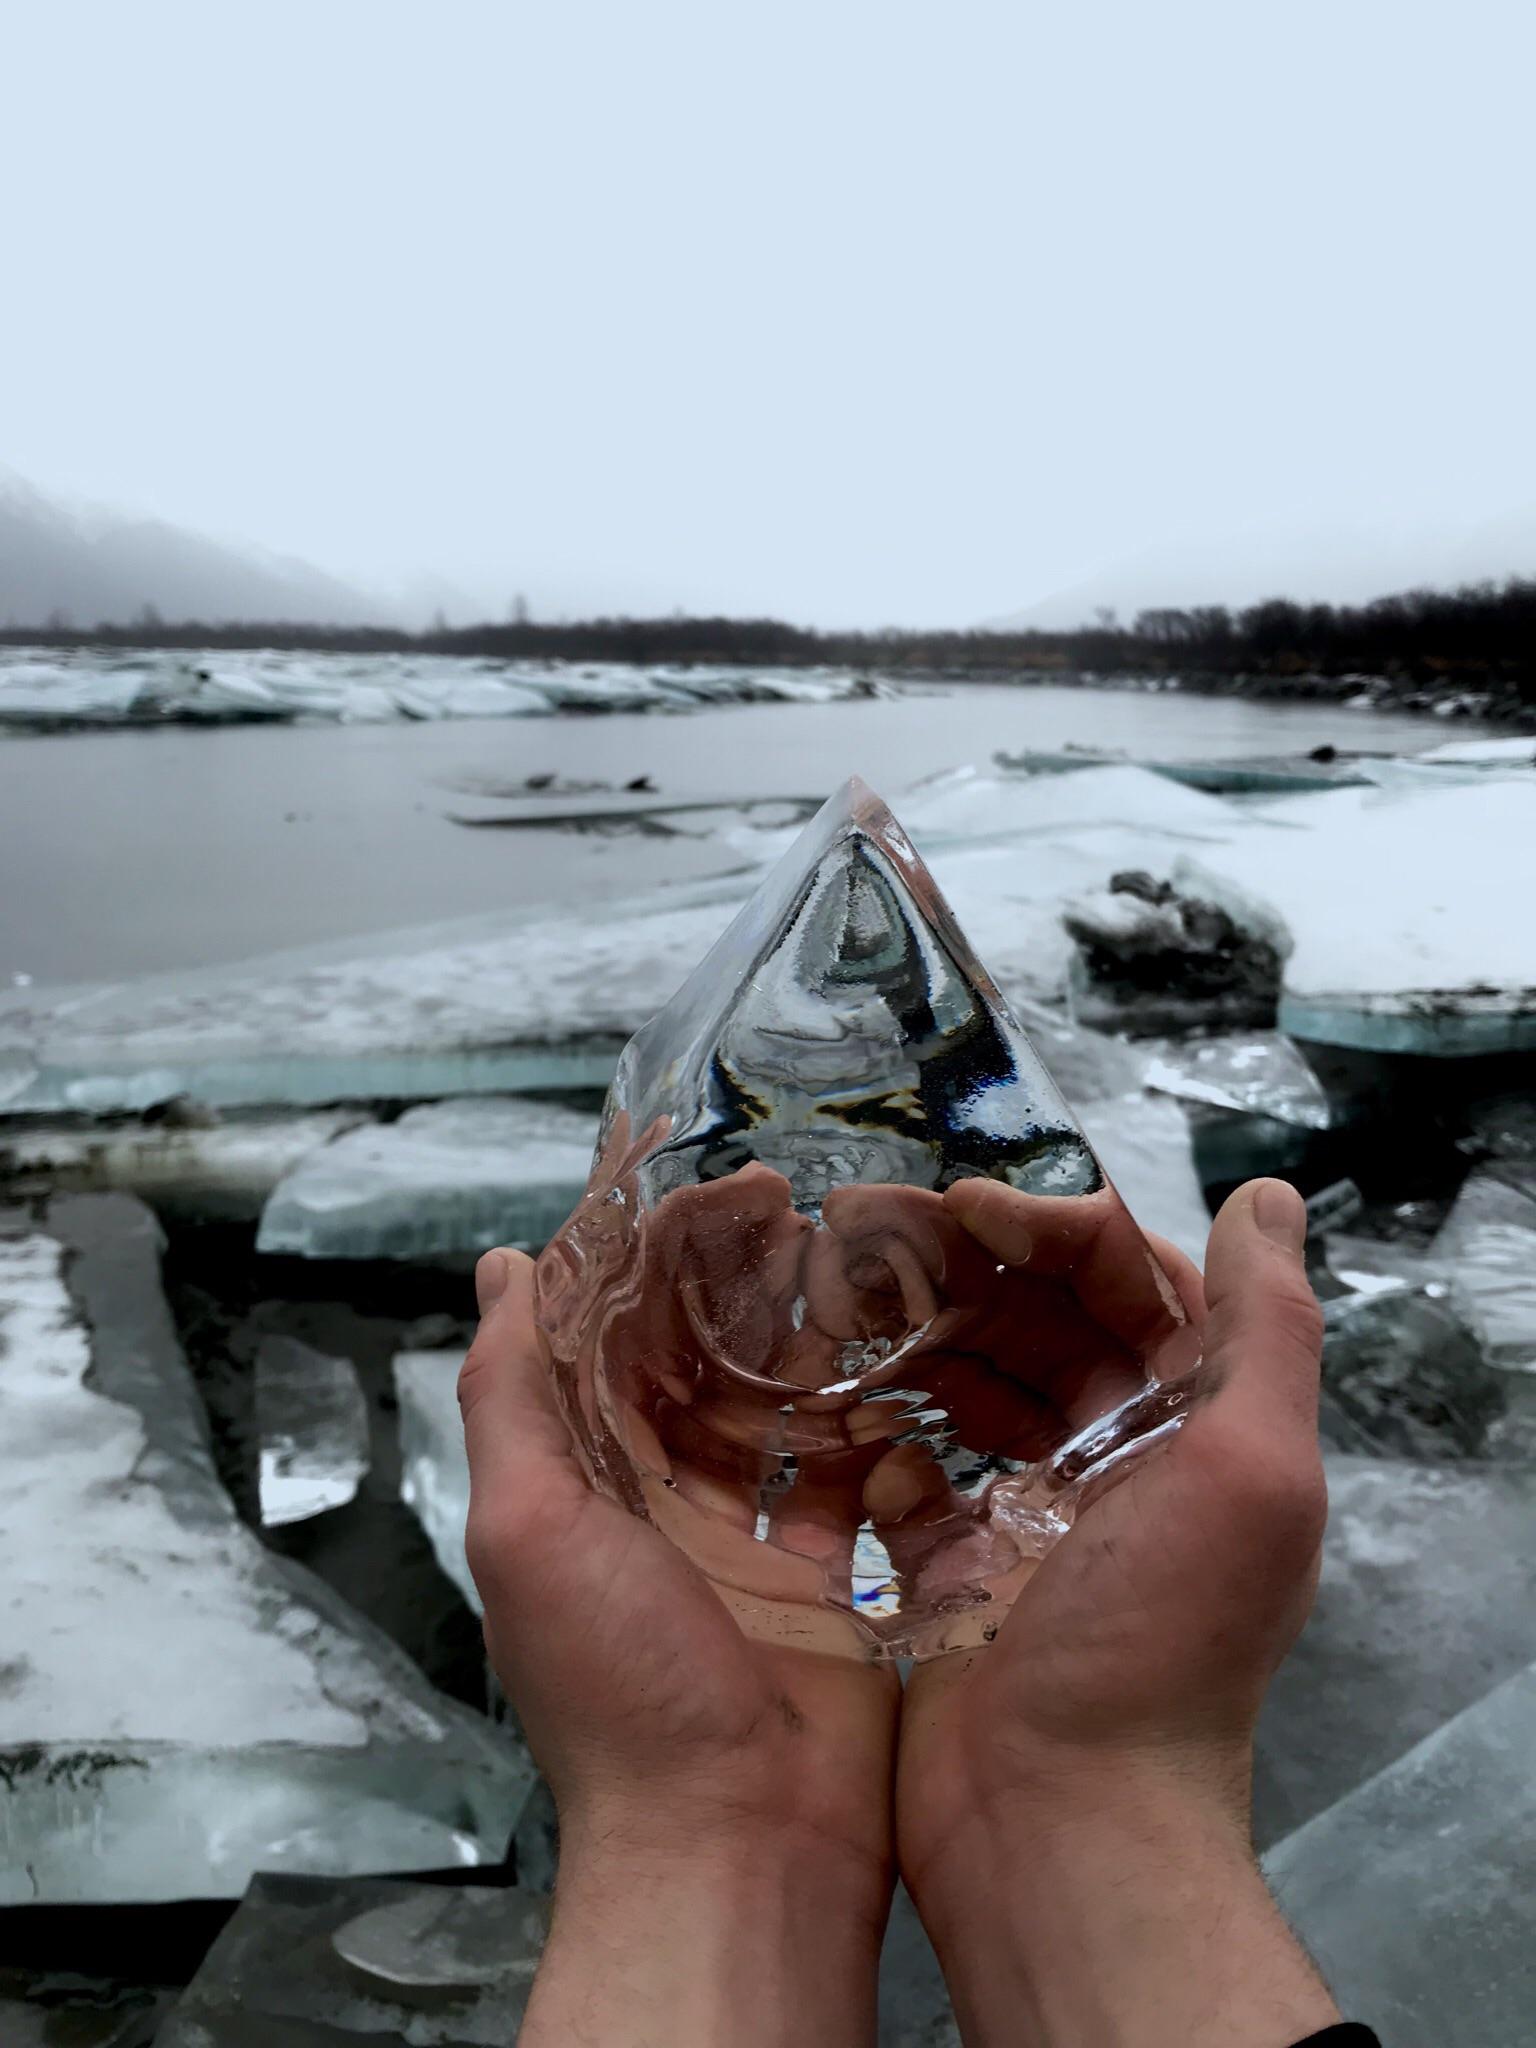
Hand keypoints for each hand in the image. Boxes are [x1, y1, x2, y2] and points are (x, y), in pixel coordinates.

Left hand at [460, 1246, 897, 2047]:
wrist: (735, 1846)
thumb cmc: (623, 1689)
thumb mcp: (530, 1529)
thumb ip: (511, 1397)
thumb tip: (500, 1271)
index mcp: (578, 1479)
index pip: (607, 1327)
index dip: (652, 1248)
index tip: (716, 1187)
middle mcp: (653, 1497)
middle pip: (691, 1350)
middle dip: (733, 1271)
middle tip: (799, 1202)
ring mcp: (740, 1535)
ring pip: (769, 1399)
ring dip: (801, 1326)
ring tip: (854, 1257)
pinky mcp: (820, 1574)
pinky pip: (841, 1472)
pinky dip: (863, 1415)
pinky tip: (899, 1357)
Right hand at [897, 1177, 1339, 2047]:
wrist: (1061, 1823)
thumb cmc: (1158, 1637)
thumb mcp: (1249, 1471)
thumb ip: (1267, 1326)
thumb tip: (1264, 1194)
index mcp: (1198, 1430)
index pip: (1132, 1285)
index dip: (1054, 1229)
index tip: (961, 1205)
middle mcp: (1121, 1464)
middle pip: (1043, 1324)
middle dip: (967, 1268)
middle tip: (867, 1231)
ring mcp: (1031, 1518)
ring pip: (973, 1387)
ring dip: (916, 1335)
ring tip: (837, 1295)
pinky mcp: (953, 1569)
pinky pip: (912, 1473)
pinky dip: (880, 1433)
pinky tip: (840, 1406)